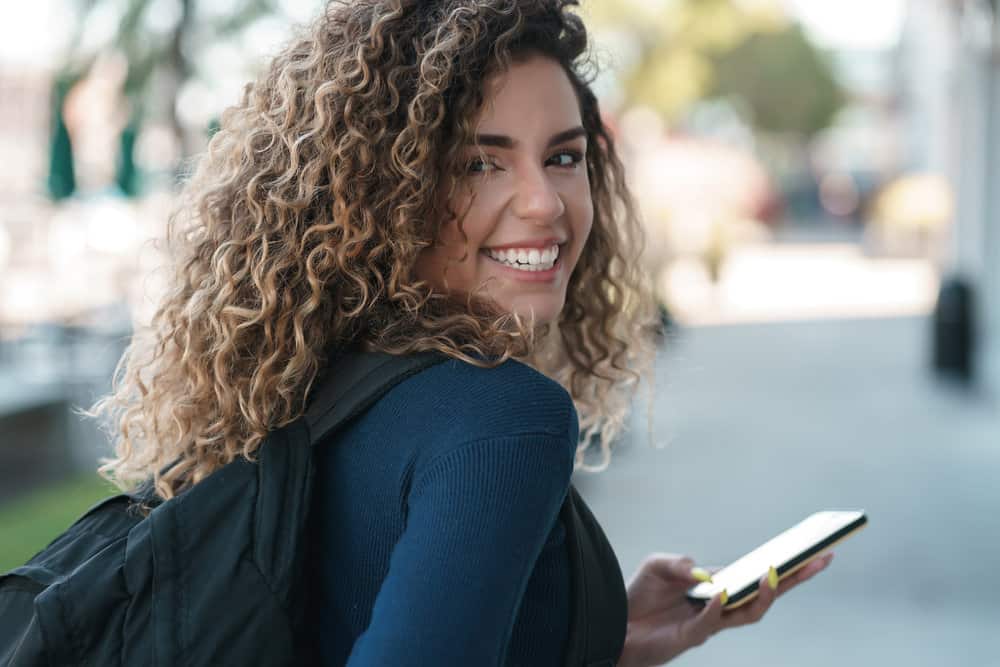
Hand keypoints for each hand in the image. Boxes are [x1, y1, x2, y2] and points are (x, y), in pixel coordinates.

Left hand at [616, 551, 833, 666]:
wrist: (613, 625)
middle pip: (766, 593)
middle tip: (821, 559)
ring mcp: (709, 622)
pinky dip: (718, 608)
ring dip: (764, 596)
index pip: (755, 574)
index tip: (809, 547)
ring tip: (773, 575)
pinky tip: (722, 593)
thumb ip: (679, 563)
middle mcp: (720, 606)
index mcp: (717, 586)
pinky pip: (711, 623)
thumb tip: (703, 571)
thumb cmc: (637, 596)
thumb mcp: (656, 566)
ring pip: (749, 613)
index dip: (781, 563)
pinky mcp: (691, 636)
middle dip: (795, 577)